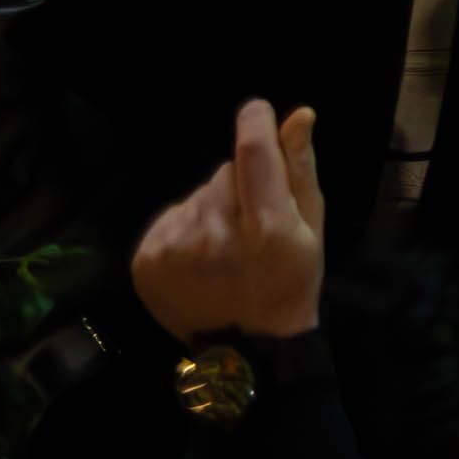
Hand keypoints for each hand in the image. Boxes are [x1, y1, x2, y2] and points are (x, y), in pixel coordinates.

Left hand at [132, 100, 326, 344]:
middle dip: (241, 182)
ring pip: (198, 195)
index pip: (252, 151)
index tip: (257, 111)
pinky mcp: (146, 258)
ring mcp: (175, 248)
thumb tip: (298, 115)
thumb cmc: (290, 281)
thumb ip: (300, 169)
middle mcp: (215, 233)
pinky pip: (172, 217)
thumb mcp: (312, 227)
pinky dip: (187, 228)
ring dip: (213, 207)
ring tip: (225, 243)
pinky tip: (200, 256)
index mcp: (266, 226)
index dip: (255, 121)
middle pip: (224, 172)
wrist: (242, 347)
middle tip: (252, 216)